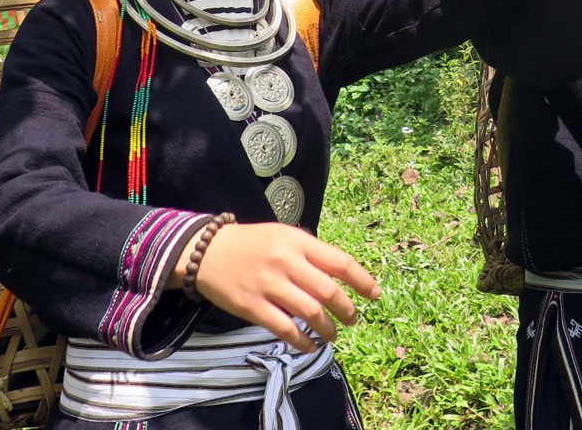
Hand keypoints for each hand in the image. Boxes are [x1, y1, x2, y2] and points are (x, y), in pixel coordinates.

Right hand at [176, 221, 379, 352]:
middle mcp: (286, 262)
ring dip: (327, 329)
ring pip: (310, 313)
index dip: (362, 281)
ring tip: (333, 335)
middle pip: (329, 292)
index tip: (375, 295)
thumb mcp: (284, 236)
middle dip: (347, 310)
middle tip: (353, 320)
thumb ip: (311, 253)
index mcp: (298, 242)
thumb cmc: (253, 244)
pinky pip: (285, 329)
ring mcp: (269, 285)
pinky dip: (302, 341)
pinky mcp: (252, 307)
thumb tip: (341, 276)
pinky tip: (310, 345)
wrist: (206, 252)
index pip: (340, 262)